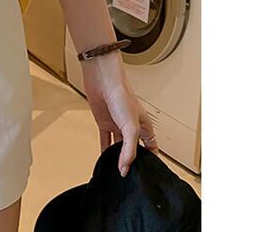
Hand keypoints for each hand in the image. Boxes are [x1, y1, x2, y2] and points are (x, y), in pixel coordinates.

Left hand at [81, 50, 158, 176]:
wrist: (102, 80)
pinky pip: (105, 140)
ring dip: (117, 156)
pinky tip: (103, 158)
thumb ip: (129, 149)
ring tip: (116, 170)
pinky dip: (104, 149)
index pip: (152, 147)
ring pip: (119, 146)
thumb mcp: (131, 126)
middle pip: (134, 148)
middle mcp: (131, 126)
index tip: (147, 173)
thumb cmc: (122, 95)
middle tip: (129, 174)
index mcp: (145, 125)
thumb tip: (125, 168)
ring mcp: (117, 125)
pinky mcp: (103, 122)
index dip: (151, 159)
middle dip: (132, 160)